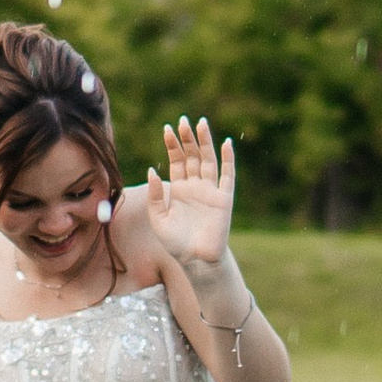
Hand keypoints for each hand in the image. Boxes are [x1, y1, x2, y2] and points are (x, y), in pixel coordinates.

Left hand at [146, 119, 235, 274]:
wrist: (196, 260)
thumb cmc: (175, 242)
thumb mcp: (158, 218)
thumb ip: (155, 195)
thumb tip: (153, 170)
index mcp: (179, 189)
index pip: (177, 161)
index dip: (173, 145)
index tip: (167, 129)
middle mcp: (195, 186)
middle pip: (192, 156)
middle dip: (187, 139)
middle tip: (183, 121)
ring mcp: (210, 191)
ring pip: (209, 161)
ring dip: (205, 143)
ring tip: (201, 124)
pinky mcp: (224, 199)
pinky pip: (228, 176)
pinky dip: (228, 160)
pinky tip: (227, 144)